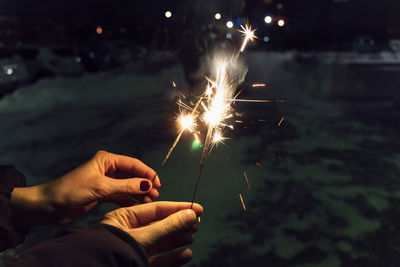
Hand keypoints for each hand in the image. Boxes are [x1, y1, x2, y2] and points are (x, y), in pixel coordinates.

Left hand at [11, 150, 161, 225]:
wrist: (48, 206)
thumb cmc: (69, 191)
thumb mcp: (101, 187)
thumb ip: (125, 186)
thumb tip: (147, 184)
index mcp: (106, 160)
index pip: (133, 164)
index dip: (147, 173)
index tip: (157, 183)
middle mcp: (107, 169)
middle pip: (132, 175)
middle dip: (144, 184)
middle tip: (155, 194)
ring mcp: (105, 182)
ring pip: (127, 186)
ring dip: (138, 193)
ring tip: (149, 201)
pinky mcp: (102, 194)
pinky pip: (120, 195)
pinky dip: (129, 200)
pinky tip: (137, 205)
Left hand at [102, 201, 202, 266]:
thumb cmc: (108, 252)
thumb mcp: (140, 237)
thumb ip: (166, 227)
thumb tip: (190, 215)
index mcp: (123, 219)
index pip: (156, 210)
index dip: (177, 208)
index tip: (197, 209)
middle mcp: (128, 233)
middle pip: (160, 225)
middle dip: (179, 224)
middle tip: (196, 223)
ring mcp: (134, 249)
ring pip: (161, 242)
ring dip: (178, 239)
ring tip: (191, 236)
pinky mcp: (137, 263)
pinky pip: (158, 259)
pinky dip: (172, 257)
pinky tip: (185, 254)